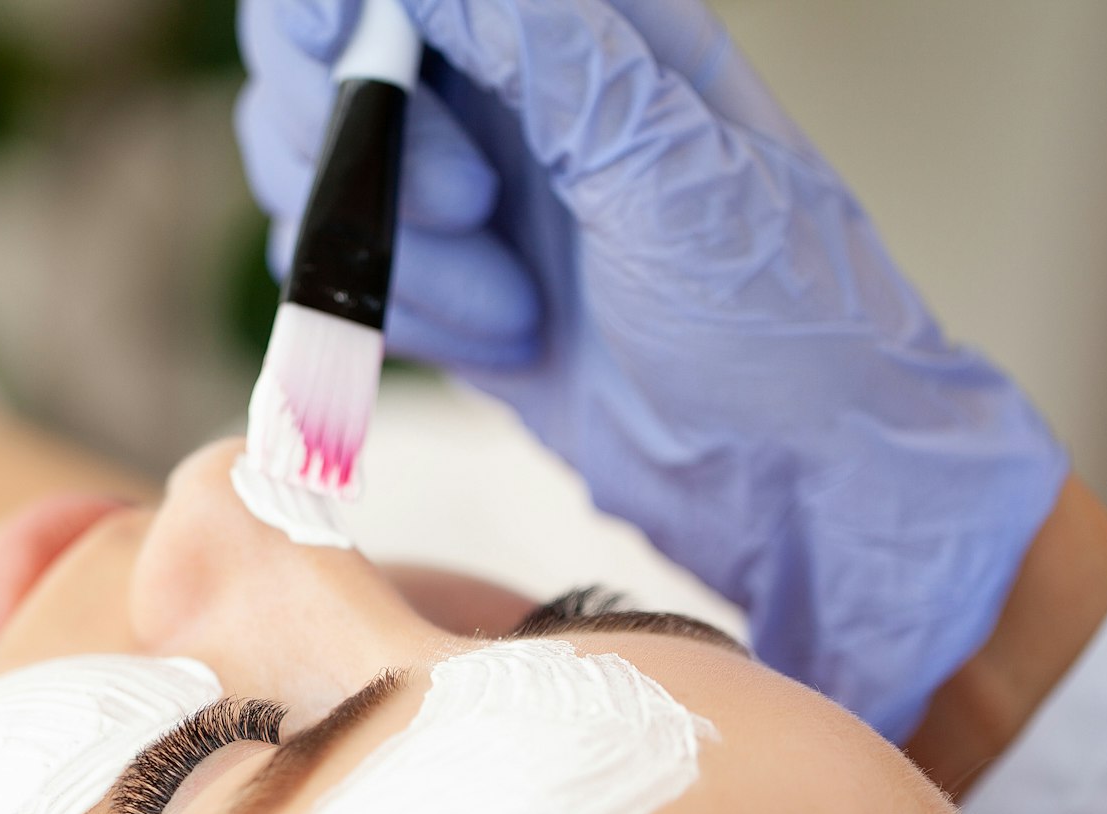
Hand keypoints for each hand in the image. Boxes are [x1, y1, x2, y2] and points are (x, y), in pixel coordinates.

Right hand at [236, 0, 1068, 740]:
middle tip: (470, 205)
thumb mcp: (677, 174)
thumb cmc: (783, 321)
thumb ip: (557, 57)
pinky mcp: (441, 277)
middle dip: (365, 138)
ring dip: (398, 252)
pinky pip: (340, 271)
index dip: (340, 7)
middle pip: (329, 58)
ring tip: (512, 307)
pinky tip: (501, 344)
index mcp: (589, 21)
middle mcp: (515, 85)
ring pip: (321, 170)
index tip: (348, 59)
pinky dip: (398, 315)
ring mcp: (470, 182)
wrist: (785, 473)